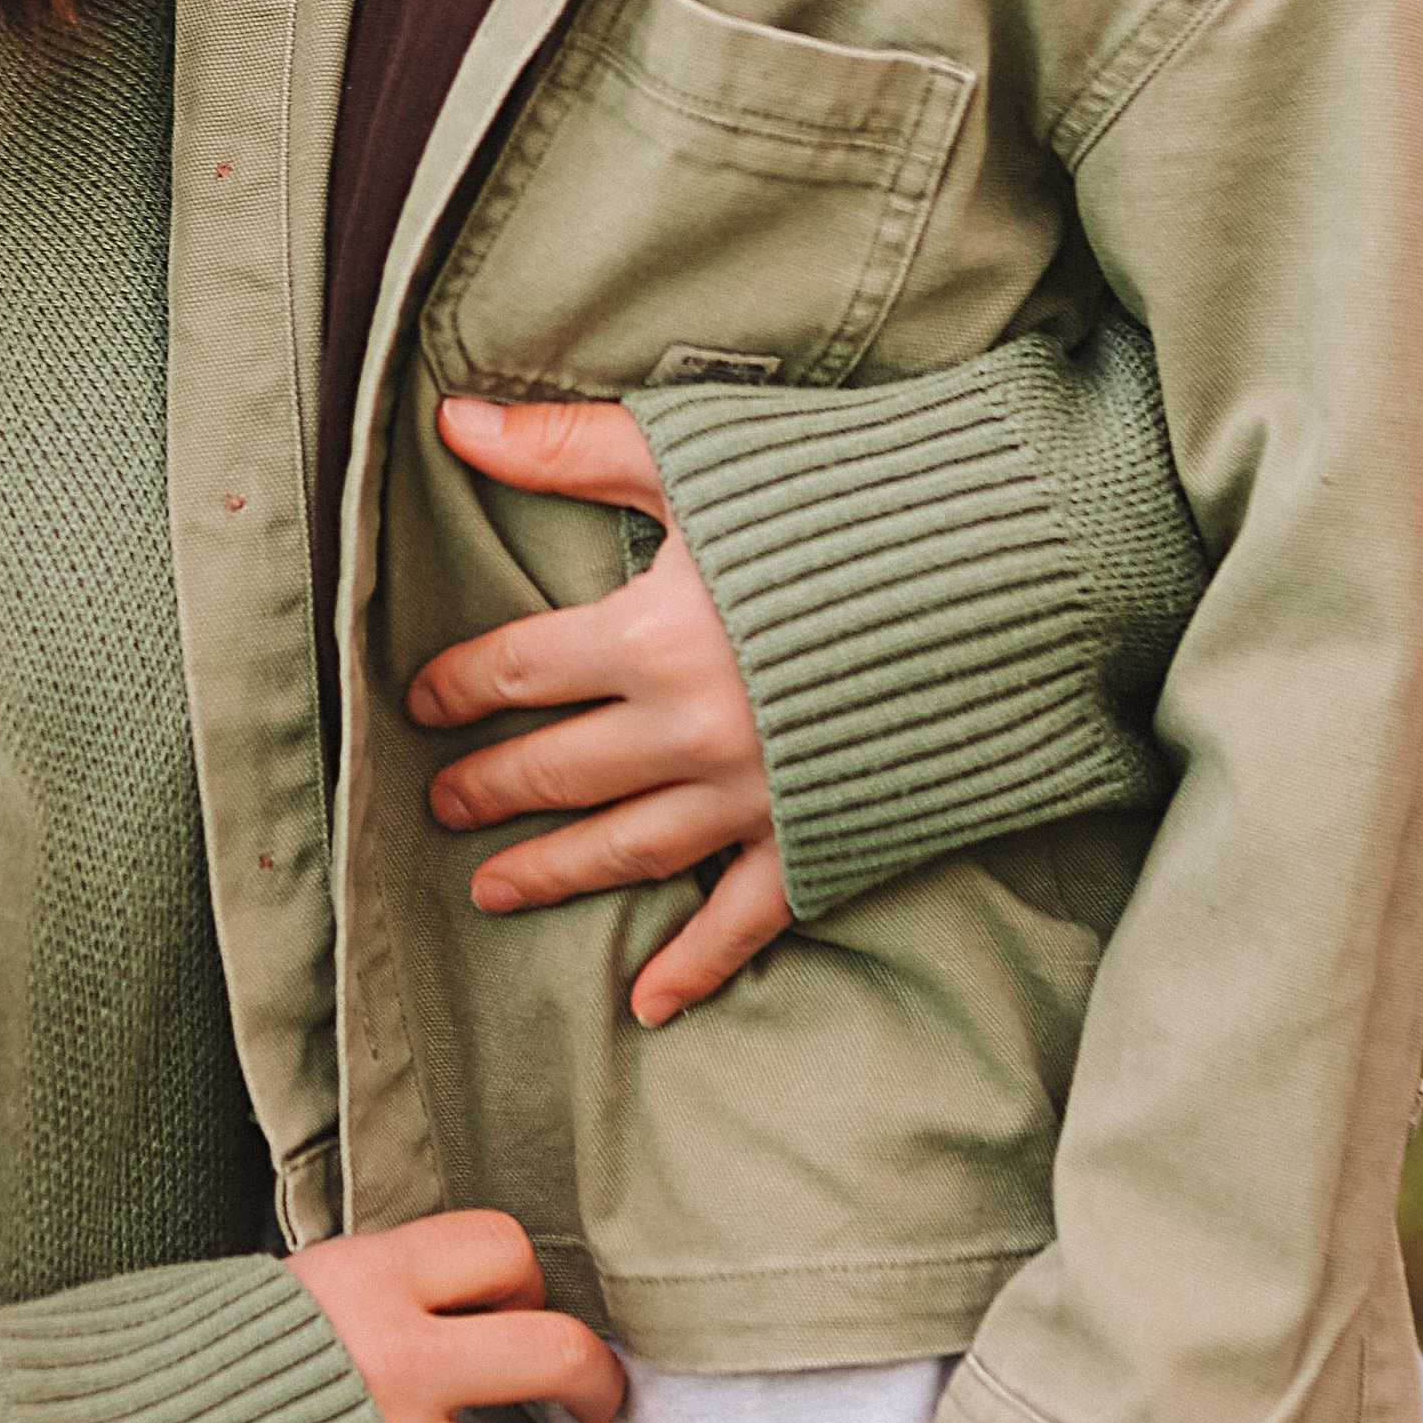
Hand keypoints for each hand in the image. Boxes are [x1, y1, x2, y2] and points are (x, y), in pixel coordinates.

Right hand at [286, 1209, 623, 1422]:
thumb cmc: (182, 1376)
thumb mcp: (276, 1297)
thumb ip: (362, 1294)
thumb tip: (433, 1295)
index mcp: (365, 1283)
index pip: (499, 1246)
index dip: (523, 1276)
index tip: (522, 1300)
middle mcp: (402, 1366)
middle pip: (554, 1349)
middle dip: (592, 1375)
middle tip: (597, 1393)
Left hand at [411, 393, 794, 1025]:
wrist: (1001, 569)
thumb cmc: (844, 491)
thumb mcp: (695, 453)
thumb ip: (568, 447)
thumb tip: (452, 420)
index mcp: (650, 637)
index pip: (521, 670)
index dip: (461, 685)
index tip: (421, 700)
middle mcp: (688, 729)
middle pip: (559, 769)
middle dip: (492, 787)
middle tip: (442, 803)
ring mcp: (753, 795)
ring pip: (627, 849)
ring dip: (554, 871)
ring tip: (494, 888)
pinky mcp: (820, 835)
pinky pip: (745, 919)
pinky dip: (696, 965)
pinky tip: (650, 1002)